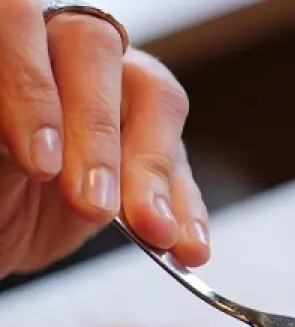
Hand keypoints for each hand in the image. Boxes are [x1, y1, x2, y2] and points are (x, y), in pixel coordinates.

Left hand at [0, 1, 208, 276]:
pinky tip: (188, 245)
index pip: (18, 24)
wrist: (0, 230)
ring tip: (152, 229)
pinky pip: (182, 170)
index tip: (41, 163)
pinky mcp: (155, 148)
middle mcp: (63, 56)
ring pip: (157, 100)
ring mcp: (118, 97)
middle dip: (97, 135)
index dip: (31, 88)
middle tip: (93, 202)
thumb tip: (40, 142)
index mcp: (10, 45)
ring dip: (153, 171)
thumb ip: (3, 138)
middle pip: (96, 52)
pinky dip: (187, 211)